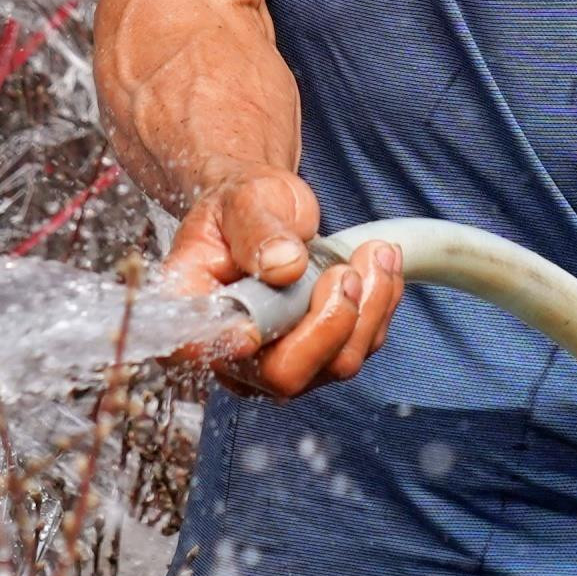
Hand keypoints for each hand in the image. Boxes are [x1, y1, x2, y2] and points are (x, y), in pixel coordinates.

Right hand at [160, 170, 403, 399]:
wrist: (265, 210)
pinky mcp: (319, 355)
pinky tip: (379, 267)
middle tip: (345, 272)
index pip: (198, 348)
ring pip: (336, 364)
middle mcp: (234, 351)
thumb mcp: (242, 200)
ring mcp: (280, 360)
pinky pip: (362, 346)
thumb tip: (282, 265)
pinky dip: (381, 305)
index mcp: (196, 310)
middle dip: (329, 324)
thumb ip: (256, 230)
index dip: (226, 347)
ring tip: (375, 254)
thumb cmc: (242, 206)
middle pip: (284, 375)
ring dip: (368, 308)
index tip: (251, 331)